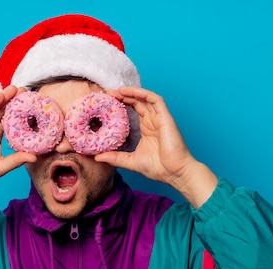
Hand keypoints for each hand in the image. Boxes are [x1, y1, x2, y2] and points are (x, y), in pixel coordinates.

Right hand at [0, 85, 35, 214]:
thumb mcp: (1, 166)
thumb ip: (16, 160)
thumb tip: (34, 158)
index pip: (10, 122)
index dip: (20, 114)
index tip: (31, 106)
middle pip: (2, 112)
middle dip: (13, 101)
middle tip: (25, 91)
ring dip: (4, 98)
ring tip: (15, 89)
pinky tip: (0, 96)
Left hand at [95, 86, 217, 207]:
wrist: (175, 173)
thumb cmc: (158, 168)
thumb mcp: (130, 161)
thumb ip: (115, 157)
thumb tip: (97, 157)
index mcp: (146, 129)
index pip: (132, 111)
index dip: (120, 104)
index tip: (106, 104)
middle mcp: (152, 121)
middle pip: (137, 102)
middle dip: (122, 96)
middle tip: (107, 94)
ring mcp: (159, 118)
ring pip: (145, 98)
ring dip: (131, 92)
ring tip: (116, 90)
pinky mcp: (166, 118)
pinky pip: (155, 100)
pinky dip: (143, 93)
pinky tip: (130, 92)